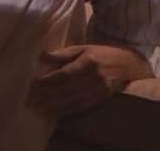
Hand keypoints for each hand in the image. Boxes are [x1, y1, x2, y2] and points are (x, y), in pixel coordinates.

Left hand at [26, 44, 150, 115]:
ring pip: (73, 100)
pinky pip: (81, 106)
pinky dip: (66, 110)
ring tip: (37, 107)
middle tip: (29, 99)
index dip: (48, 81)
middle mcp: (94, 78)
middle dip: (46, 95)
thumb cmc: (102, 53)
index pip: (63, 74)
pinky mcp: (102, 99)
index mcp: (88, 62)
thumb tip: (42, 55)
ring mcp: (99, 90)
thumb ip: (62, 53)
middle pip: (66, 89)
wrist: (129, 63)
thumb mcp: (83, 48)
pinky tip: (54, 112)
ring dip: (53, 105)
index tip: (32, 85)